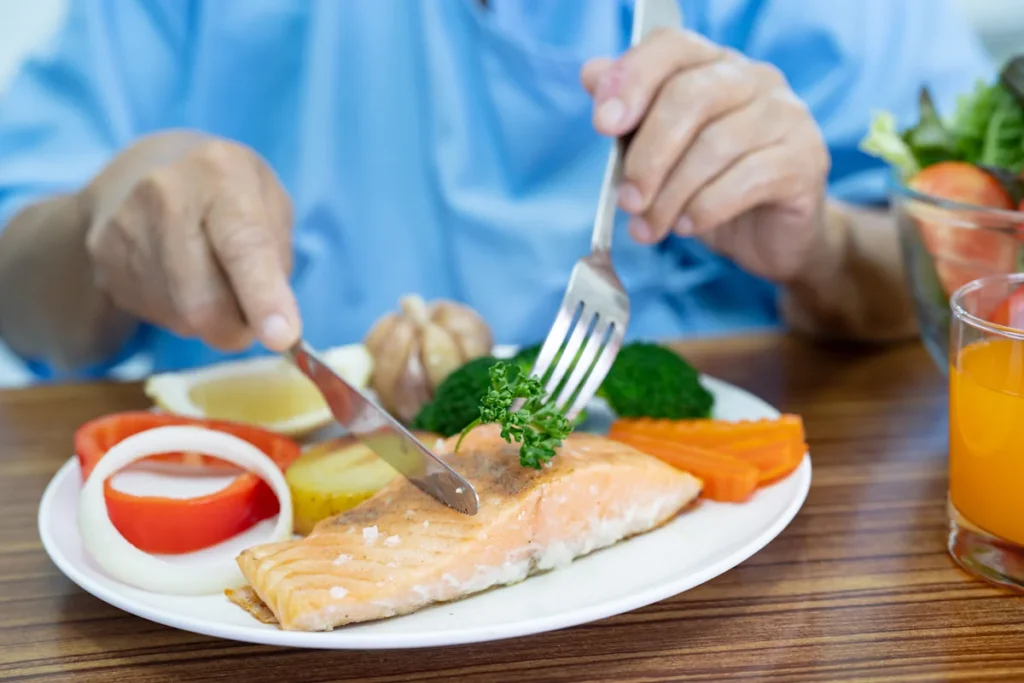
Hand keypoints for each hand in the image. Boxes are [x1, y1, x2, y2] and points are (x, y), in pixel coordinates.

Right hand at [83, 134, 299, 351]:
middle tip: (252, 316)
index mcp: (220, 172)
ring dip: (209, 318)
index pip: (244, 245)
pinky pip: (155, 315)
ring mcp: (124, 228)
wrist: (138, 169)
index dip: (264, 297)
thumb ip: (278, 255)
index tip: (282, 339)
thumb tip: (274, 322)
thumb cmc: (224, 189)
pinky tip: (178, 277)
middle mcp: (164, 194)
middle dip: (236, 327)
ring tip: (209, 276)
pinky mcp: (102, 259)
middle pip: (203, 301)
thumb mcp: (268, 200)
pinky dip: (179, 312)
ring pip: (181, 317)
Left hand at [581, 29, 831, 282]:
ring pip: (715, 145)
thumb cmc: (708, 186)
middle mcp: (755, 79)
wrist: (770, 237)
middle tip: (627, 200)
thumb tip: (592, 73)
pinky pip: (747, 179)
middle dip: (648, 155)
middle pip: (690, 97)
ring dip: (670, 195)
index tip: (603, 125)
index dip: (632, 79)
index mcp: (714, 65)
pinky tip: (687, 226)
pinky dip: (705, 208)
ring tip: (649, 227)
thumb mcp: (660, 153)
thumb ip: (630, 113)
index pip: (671, 46)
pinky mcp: (806, 160)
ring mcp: (787, 116)